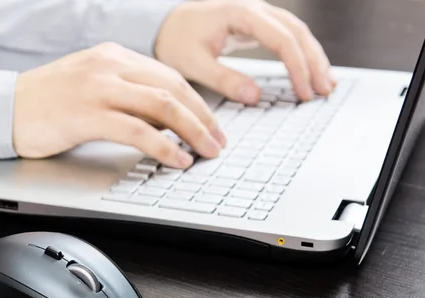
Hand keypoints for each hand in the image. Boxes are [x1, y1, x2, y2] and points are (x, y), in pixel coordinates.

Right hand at [12, 43, 225, 167]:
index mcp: (113, 56)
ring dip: (192, 132)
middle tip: (218, 142)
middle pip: (173, 89)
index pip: (169, 76)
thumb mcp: (91, 86)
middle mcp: (109, 66)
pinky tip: (176, 159)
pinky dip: (163, 146)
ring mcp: (98, 88)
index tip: (212, 125)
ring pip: (162, 106)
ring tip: (207, 152)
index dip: (198, 103)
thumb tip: (164, 120)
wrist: (3, 108)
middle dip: (203, 118)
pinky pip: (137, 130)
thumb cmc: (46, 102)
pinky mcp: (87, 114)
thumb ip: (126, 94)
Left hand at [155, 0, 335, 103]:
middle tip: (324, 91)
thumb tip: (254, 96)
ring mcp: (256, 15)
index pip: (282, 38)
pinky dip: (301, 53)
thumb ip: (223, 79)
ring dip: (312, 57)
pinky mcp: (255, 25)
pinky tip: (309, 71)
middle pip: (297, 32)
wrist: (163, 23)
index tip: (304, 91)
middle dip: (314, 62)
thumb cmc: (175, 39)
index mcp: (241, 13)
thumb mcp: (193, 63)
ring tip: (325, 84)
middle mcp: (254, 8)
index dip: (297, 66)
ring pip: (296, 32)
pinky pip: (286, 36)